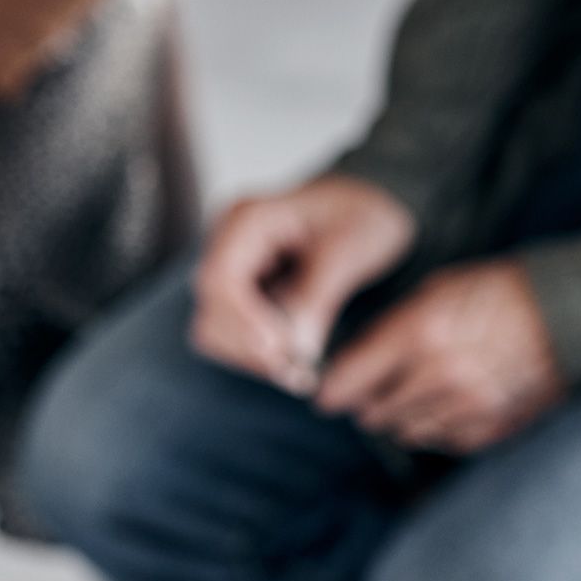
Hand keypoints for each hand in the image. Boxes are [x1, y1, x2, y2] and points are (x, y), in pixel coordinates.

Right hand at [192, 175, 415, 392]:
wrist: (370, 206)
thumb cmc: (362, 214)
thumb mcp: (349, 249)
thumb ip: (317, 297)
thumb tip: (296, 350)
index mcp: (248, 220)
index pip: (219, 278)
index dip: (243, 321)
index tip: (279, 351)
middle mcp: (226, 245)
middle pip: (210, 311)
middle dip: (250, 348)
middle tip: (298, 374)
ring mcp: (229, 270)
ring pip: (213, 330)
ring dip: (251, 358)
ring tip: (299, 372)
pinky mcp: (239, 295)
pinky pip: (231, 336)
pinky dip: (257, 356)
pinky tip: (291, 360)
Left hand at [316, 260, 564, 453]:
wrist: (566, 311)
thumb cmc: (494, 293)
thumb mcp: (432, 292)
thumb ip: (388, 329)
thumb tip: (351, 361)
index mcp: (417, 334)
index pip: (348, 380)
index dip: (331, 392)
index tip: (326, 397)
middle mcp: (438, 375)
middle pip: (373, 412)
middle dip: (366, 404)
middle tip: (368, 394)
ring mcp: (469, 404)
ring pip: (406, 432)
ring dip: (400, 419)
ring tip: (408, 398)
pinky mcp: (494, 423)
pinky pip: (445, 442)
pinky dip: (436, 430)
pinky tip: (440, 409)